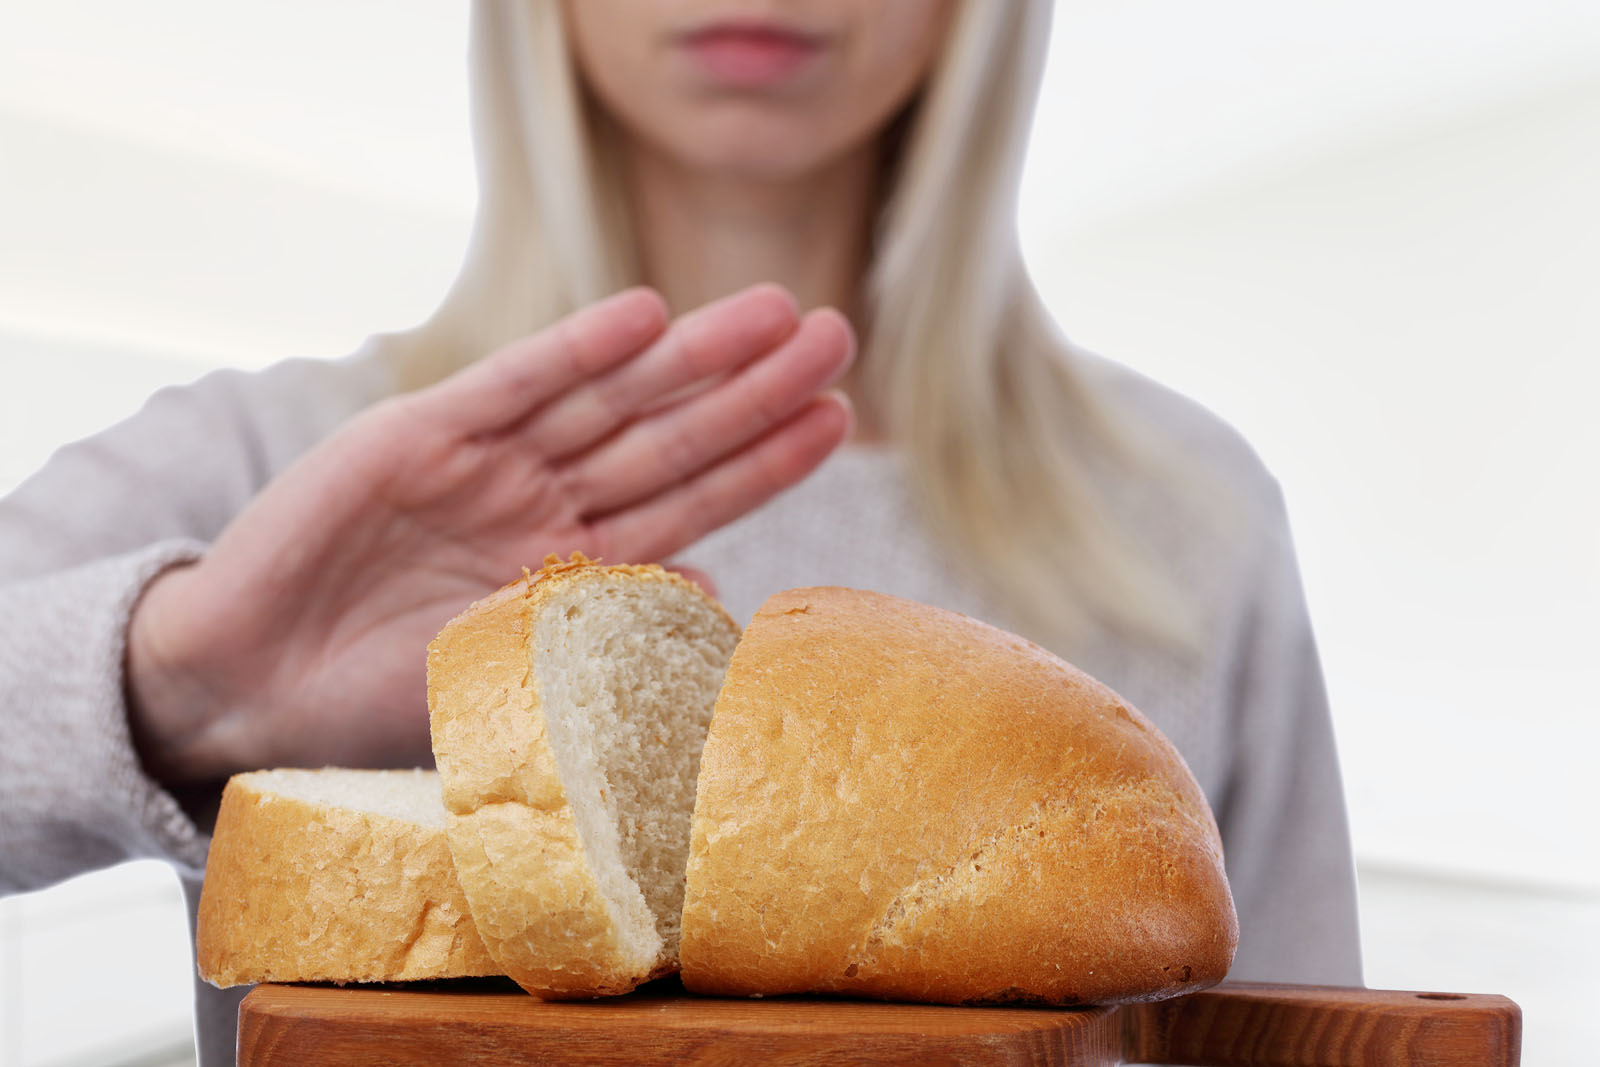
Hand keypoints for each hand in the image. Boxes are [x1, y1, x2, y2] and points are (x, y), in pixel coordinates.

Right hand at [126, 285, 852, 782]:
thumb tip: (717, 598)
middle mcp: (544, 501)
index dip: (765, 458)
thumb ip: (611, 627)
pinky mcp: (418, 431)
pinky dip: (575, 350)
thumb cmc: (378, 696)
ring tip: (773, 313)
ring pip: (609, 398)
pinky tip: (644, 315)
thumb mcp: (515, 671)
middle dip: (752, 388)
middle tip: (837, 336)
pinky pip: (513, 385)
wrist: (250, 684)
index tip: (837, 418)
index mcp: (576, 563)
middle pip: (669, 435)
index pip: (693, 501)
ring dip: (689, 355)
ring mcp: (487, 461)